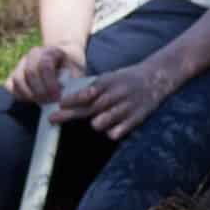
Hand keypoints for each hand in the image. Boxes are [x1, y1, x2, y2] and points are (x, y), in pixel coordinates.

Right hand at [6, 45, 85, 104]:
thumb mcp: (78, 72)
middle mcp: (34, 54)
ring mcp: (22, 62)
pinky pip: (10, 85)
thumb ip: (73, 83)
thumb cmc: (72, 67)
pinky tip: (31, 100)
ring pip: (18, 79)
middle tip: (49, 102)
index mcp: (51, 51)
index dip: (50, 84)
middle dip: (39, 91)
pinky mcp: (15, 72)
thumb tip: (65, 98)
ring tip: (41, 103)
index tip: (57, 97)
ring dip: (28, 94)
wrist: (64, 58)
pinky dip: (19, 95)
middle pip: (30, 72)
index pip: (45, 66)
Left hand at [53, 59, 175, 139]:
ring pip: (102, 121)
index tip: (58, 105)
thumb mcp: (110, 77)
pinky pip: (117, 132)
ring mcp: (127, 106)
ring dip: (96, 122)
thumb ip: (92, 88)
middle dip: (69, 114)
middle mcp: (116, 93)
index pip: (87, 92)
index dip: (72, 99)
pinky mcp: (137, 118)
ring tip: (98, 121)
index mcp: (109, 81)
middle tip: (52, 119)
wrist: (156, 77)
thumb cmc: (126, 80)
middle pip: (90, 107)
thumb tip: (66, 98)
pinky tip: (113, 128)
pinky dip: (112, 132)